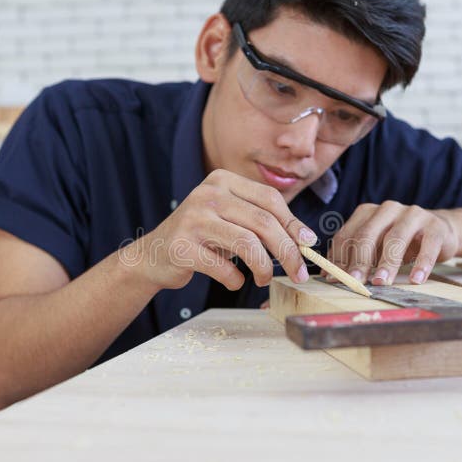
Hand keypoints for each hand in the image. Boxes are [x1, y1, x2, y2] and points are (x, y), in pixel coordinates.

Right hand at [124, 169, 316, 290]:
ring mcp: (193, 218)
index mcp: (223, 180)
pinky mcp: (182, 246)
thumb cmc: (202, 237)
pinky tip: (234, 280)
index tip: (307, 244)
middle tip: (298, 273)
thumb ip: (262, 221)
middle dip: (287, 251)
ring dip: (264, 267)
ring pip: (247, 243)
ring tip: (263, 279)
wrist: (153, 255)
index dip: (293, 224)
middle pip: (263, 222)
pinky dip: (235, 280)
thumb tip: (305, 239)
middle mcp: (208, 193)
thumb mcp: (231, 219)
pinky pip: (224, 267)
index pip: (270, 199)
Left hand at [326, 201, 459, 284]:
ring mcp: (412, 215)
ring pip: (395, 238)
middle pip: (367, 234)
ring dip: (387, 263)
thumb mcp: (375, 247)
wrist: (440, 232)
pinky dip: (422, 264)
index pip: (347, 234)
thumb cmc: (400, 243)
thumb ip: (355, 256)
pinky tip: (416, 280)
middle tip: (355, 281)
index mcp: (367, 212)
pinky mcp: (435, 227)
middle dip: (359, 260)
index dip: (339, 257)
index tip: (334, 279)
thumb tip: (330, 276)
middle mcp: (388, 209)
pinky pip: (428, 245)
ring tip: (381, 282)